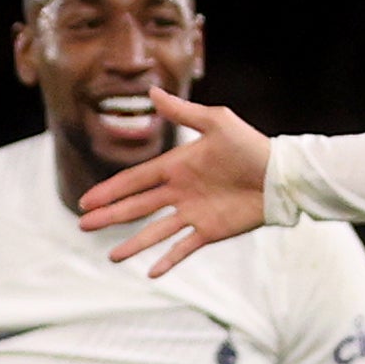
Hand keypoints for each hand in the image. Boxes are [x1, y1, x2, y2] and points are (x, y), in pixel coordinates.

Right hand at [71, 90, 275, 275]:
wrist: (281, 175)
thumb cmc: (251, 145)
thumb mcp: (216, 123)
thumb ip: (183, 112)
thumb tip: (151, 92)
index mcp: (176, 166)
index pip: (135, 181)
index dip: (110, 191)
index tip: (86, 201)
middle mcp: (179, 192)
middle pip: (137, 206)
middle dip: (110, 216)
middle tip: (83, 225)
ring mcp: (193, 213)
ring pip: (155, 231)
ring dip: (133, 243)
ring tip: (111, 255)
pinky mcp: (210, 231)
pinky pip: (184, 248)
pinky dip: (168, 260)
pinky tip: (151, 272)